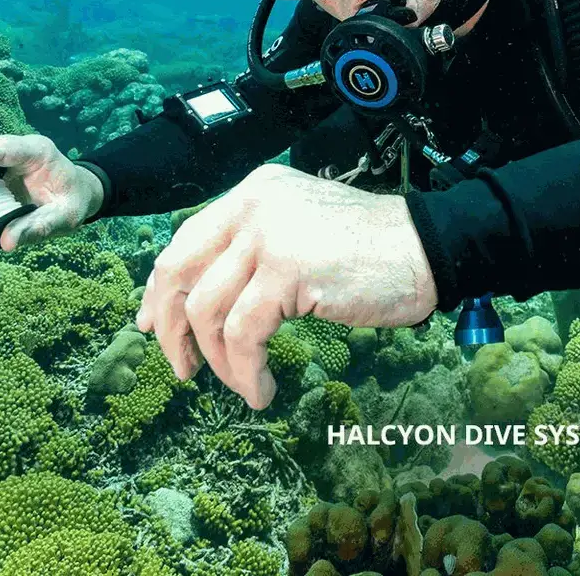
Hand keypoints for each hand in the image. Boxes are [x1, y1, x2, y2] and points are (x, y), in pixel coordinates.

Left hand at [136, 163, 438, 408]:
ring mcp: (268, 235)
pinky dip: (245, 371)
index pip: (185, 240)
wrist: (427, 247)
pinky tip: (261, 388)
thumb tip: (205, 299)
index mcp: (254, 192)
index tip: (153, 325)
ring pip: (206, 310)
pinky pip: (243, 334)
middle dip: (171, 328)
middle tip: (181, 367)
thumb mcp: (300, 230)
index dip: (161, 288)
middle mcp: (253, 205)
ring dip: (217, 361)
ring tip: (242, 384)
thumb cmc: (372, 249)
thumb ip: (255, 249)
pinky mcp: (287, 271)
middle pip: (178, 271)